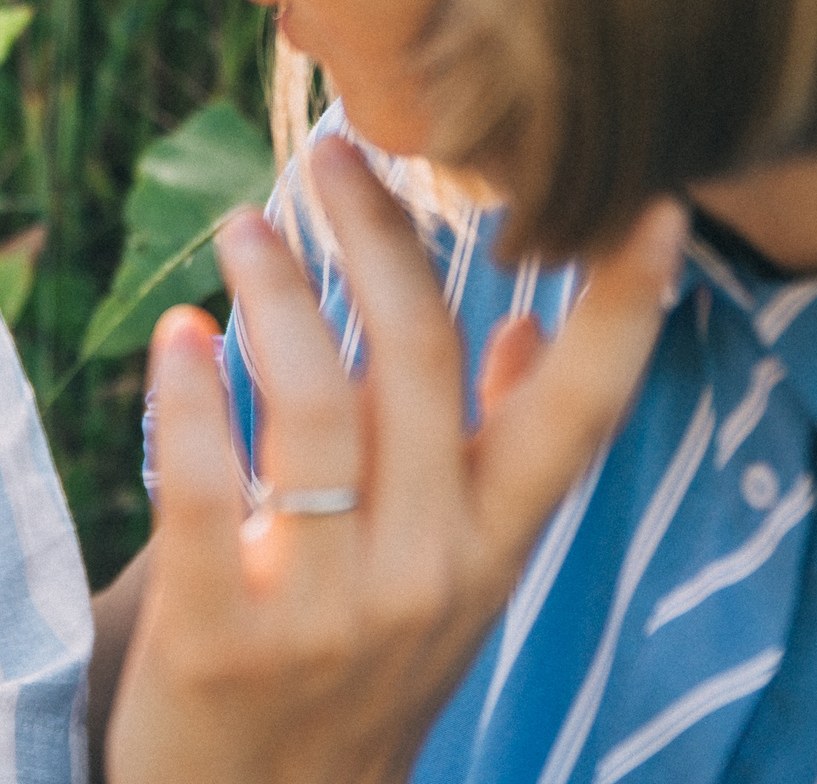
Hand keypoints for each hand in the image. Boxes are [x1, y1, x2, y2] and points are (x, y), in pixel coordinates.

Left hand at [104, 135, 686, 783]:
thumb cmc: (348, 668)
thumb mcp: (447, 579)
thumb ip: (485, 460)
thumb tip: (525, 332)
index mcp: (490, 548)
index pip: (577, 412)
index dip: (616, 308)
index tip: (642, 201)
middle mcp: (428, 573)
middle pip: (423, 363)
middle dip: (384, 236)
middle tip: (335, 149)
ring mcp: (325, 610)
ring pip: (314, 406)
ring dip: (273, 292)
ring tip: (240, 226)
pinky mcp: (218, 636)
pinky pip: (202, 490)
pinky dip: (185, 399)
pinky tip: (175, 336)